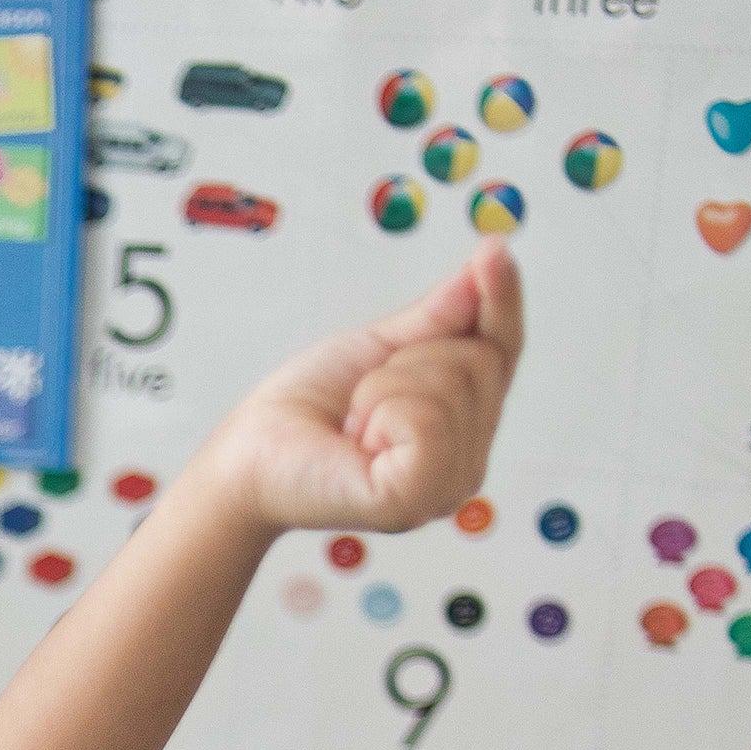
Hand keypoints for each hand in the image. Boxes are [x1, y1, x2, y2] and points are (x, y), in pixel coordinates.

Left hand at [206, 239, 522, 535]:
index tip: (494, 251)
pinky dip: (380, 414)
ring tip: (352, 424)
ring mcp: (447, 485)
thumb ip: (437, 316)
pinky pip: (426, 419)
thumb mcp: (379, 348)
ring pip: (454, 385)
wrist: (248, 454)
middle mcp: (467, 460)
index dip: (501, 299)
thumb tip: (488, 262)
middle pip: (481, 361)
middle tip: (360, 397)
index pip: (503, 350)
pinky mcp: (416, 498)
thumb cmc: (306, 410)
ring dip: (383, 388)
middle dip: (408, 358)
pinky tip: (355, 443)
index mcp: (463, 425)